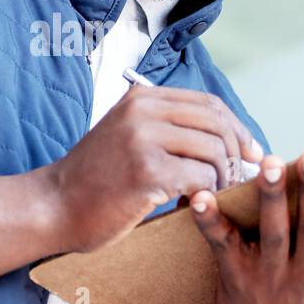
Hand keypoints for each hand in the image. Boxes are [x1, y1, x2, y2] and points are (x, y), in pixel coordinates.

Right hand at [44, 85, 263, 253]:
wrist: (52, 206)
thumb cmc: (96, 182)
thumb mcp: (129, 137)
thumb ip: (168, 130)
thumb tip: (231, 140)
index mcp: (142, 97)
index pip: (208, 103)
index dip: (237, 128)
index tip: (251, 154)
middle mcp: (143, 110)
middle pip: (217, 122)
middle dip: (238, 153)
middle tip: (239, 179)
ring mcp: (143, 138)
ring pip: (214, 150)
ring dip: (223, 178)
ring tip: (211, 195)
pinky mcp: (146, 170)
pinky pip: (200, 178)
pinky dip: (207, 194)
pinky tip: (193, 205)